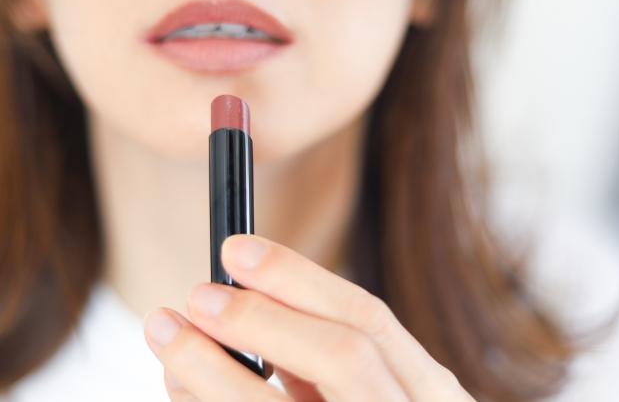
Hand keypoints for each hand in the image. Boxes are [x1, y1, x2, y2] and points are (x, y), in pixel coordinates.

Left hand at [143, 234, 474, 401]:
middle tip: (196, 297)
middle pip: (343, 356)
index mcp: (429, 394)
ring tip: (168, 338)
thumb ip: (317, 365)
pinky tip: (187, 393)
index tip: (235, 252)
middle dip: (263, 320)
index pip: (366, 319)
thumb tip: (236, 317)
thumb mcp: (372, 398)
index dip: (296, 278)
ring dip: (217, 374)